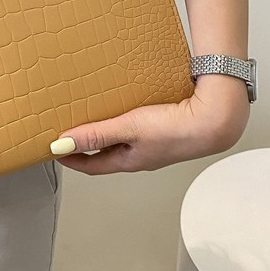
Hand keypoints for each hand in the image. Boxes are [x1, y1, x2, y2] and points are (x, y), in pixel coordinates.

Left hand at [49, 74, 250, 174]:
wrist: (215, 118)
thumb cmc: (176, 129)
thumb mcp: (128, 129)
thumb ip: (96, 134)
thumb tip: (63, 144)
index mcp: (129, 161)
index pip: (92, 166)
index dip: (72, 159)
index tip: (55, 150)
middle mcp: (141, 155)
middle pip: (106, 153)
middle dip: (87, 145)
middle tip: (70, 132)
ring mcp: (155, 143)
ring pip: (123, 139)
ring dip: (107, 131)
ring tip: (95, 116)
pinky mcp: (166, 128)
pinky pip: (139, 127)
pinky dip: (126, 119)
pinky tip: (127, 104)